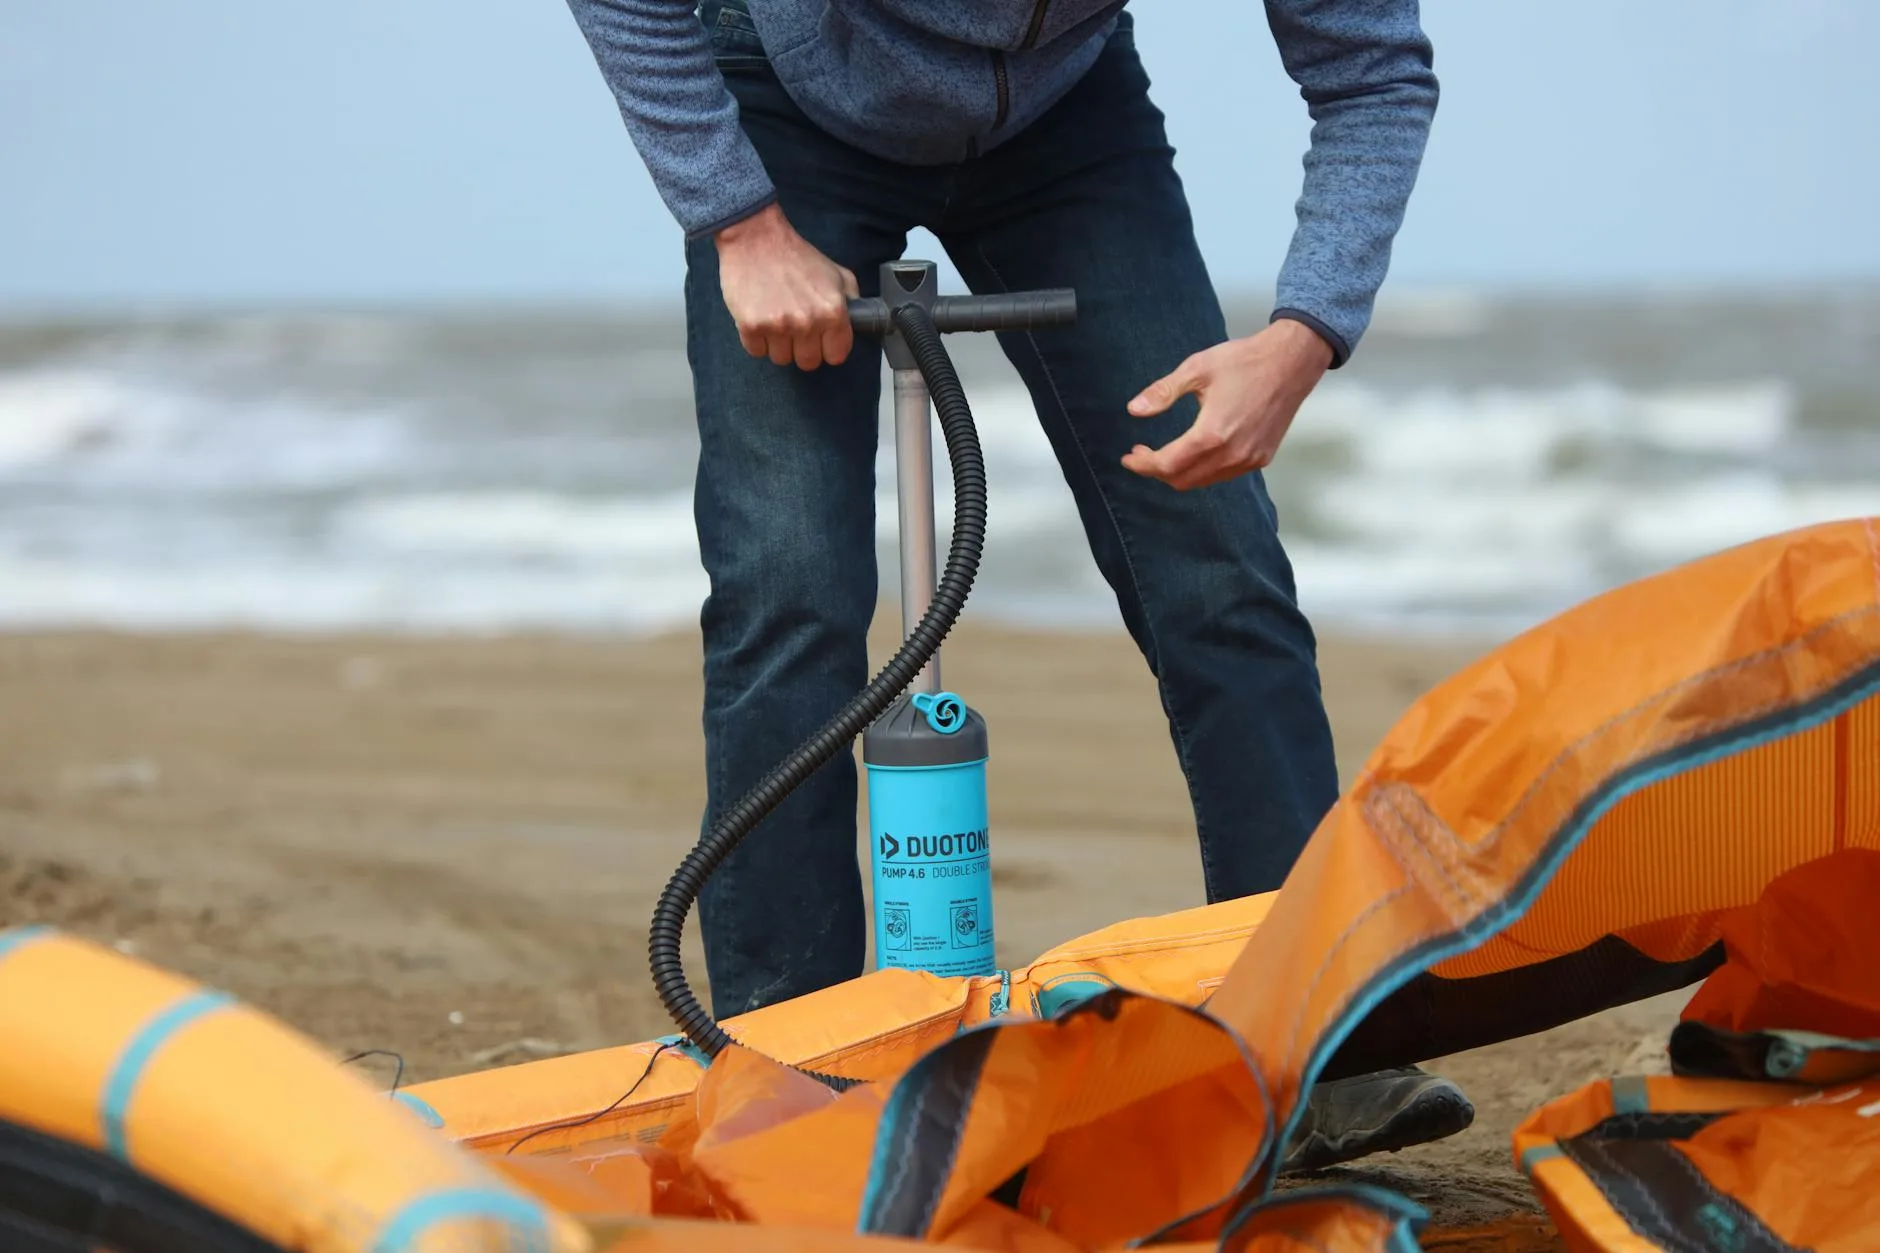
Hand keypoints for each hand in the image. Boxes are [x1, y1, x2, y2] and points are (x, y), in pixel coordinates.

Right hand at [715, 203, 860, 369]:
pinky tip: (759, 317)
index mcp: (832, 312)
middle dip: (803, 348)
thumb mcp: (836, 273)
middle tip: (795, 327)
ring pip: (781, 359)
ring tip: (775, 318)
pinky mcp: (751, 326)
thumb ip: (851, 300)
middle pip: (808, 362)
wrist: (757, 238)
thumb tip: (857, 321)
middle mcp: (807, 323)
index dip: (829, 348)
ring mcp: (778, 326)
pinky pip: (757, 351)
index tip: (821, 340)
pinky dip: (757, 340)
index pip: (837, 355)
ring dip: (778, 344)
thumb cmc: (795, 256)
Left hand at [1120, 319, 1333, 490]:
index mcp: (1212, 434)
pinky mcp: (1262, 458)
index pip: (1167, 465)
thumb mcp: (1197, 369)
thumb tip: (1133, 410)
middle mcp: (1232, 454)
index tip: (1129, 457)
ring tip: (1164, 454)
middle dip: (1157, 471)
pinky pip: (1224, 475)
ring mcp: (1249, 460)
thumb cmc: (1245, 361)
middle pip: (1182, 480)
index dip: (1143, 464)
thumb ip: (1163, 392)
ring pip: (1203, 481)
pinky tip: (1195, 453)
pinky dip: (1203, 471)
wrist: (1292, 362)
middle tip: (1142, 453)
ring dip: (1179, 473)